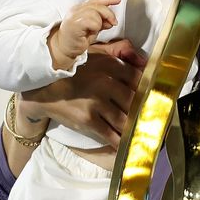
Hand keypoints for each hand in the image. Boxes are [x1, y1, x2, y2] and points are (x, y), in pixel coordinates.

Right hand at [18, 38, 145, 144]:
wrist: (43, 88)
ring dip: (134, 129)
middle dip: (144, 113)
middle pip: (134, 101)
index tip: (157, 99)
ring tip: (142, 134)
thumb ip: (118, 53)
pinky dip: (119, 141)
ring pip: (124, 119)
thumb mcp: (95, 55)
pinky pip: (109, 134)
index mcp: (109, 65)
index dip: (150, 90)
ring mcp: (96, 102)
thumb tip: (144, 61)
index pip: (138, 78)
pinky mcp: (87, 119)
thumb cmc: (72, 71)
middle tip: (152, 121)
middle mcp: (105, 82)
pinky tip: (126, 146)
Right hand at [48, 0, 119, 69]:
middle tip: (113, 23)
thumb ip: (101, 22)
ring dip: (99, 23)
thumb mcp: (92, 29)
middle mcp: (76, 10)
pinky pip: (91, 21)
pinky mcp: (74, 24)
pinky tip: (91, 32)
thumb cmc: (76, 39)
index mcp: (79, 8)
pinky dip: (95, 27)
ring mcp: (74, 16)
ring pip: (95, 12)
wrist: (64, 48)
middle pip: (97, 4)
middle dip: (108, 13)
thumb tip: (111, 20)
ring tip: (95, 30)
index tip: (117, 0)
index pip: (95, 0)